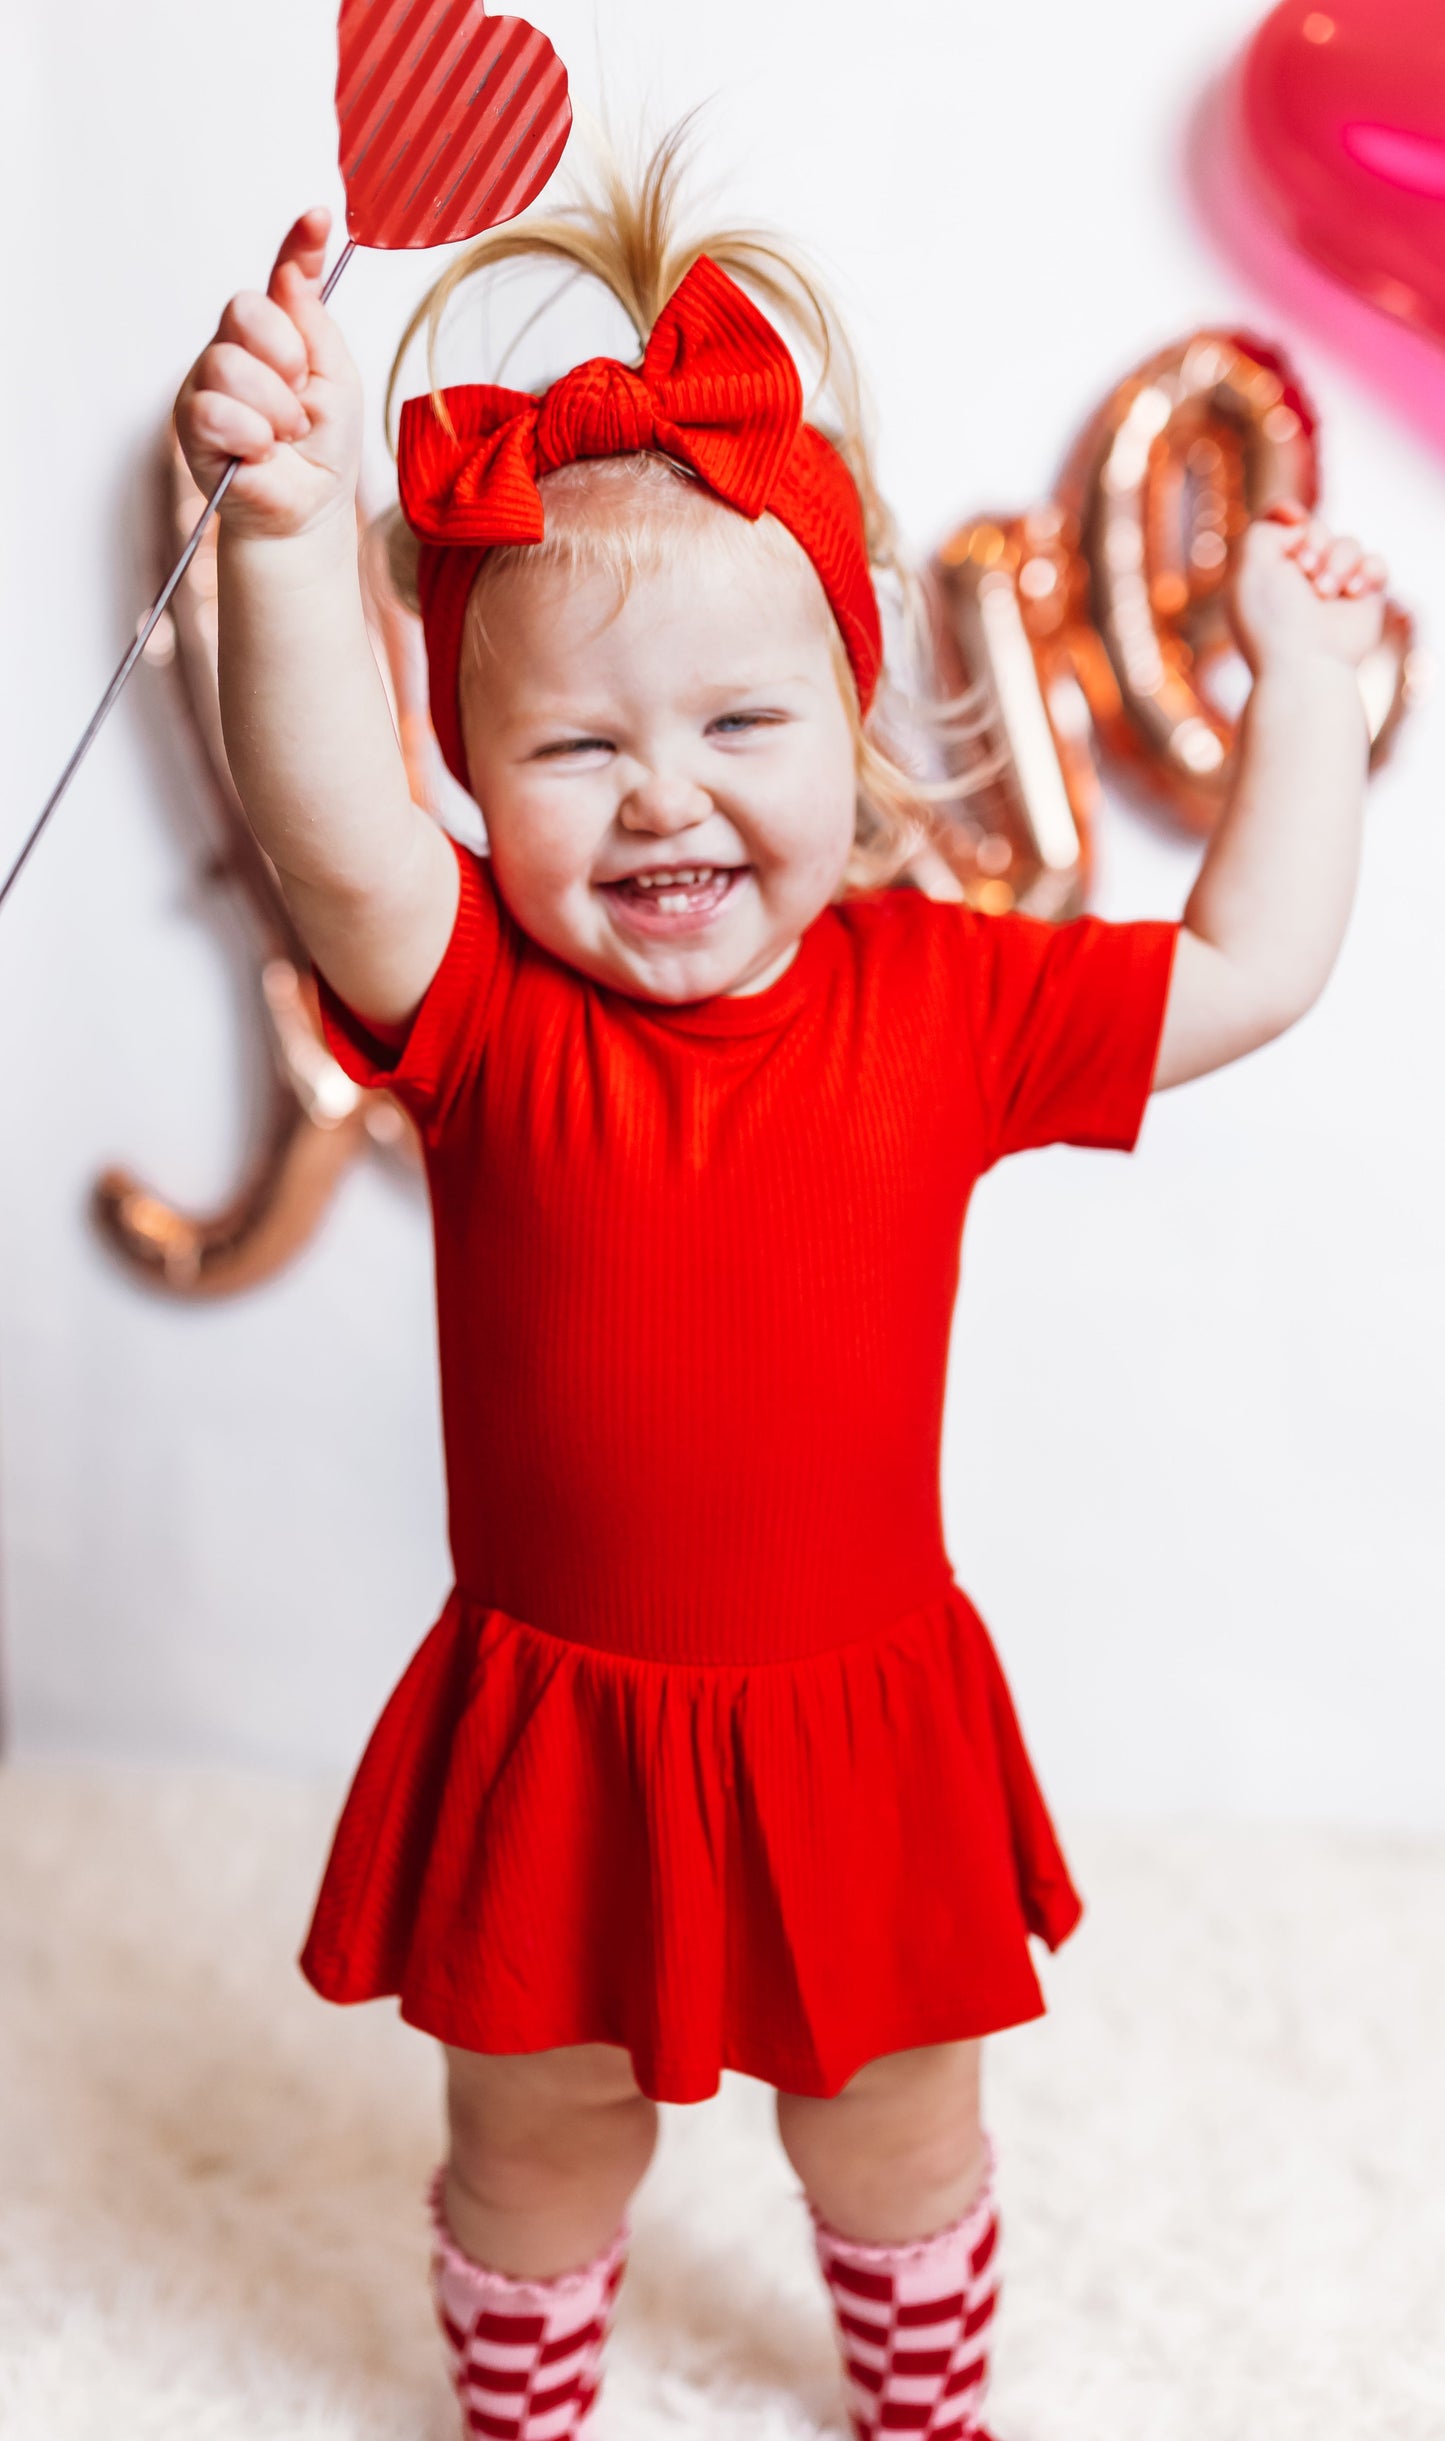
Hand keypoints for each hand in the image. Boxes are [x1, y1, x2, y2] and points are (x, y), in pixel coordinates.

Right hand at [174, 209, 362, 541]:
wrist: (308, 507)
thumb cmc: (323, 448)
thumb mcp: (337, 380)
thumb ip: (316, 326)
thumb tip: (294, 272)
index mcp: (278, 332)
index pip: (284, 277)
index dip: (298, 245)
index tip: (319, 218)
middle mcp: (237, 347)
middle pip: (245, 310)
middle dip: (285, 357)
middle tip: (299, 396)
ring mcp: (209, 381)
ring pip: (230, 364)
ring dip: (273, 409)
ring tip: (284, 434)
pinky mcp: (192, 421)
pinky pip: (215, 409)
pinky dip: (251, 436)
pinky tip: (259, 451)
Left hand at [1229, 501, 1387, 676]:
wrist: (1307, 666)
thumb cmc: (1273, 618)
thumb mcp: (1249, 564)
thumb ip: (1265, 527)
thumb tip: (1300, 526)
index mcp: (1265, 572)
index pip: (1281, 525)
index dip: (1287, 514)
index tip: (1292, 519)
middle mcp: (1297, 579)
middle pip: (1317, 528)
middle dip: (1314, 542)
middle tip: (1304, 571)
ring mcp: (1332, 588)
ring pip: (1348, 543)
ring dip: (1339, 562)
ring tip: (1325, 593)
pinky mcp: (1363, 598)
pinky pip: (1376, 562)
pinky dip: (1367, 572)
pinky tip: (1353, 593)